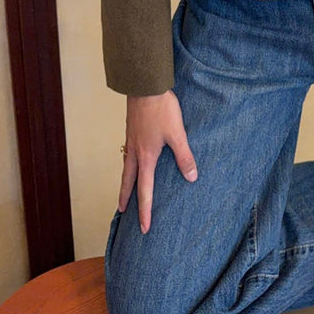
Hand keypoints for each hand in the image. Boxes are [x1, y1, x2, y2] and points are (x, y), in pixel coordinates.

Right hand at [119, 89, 198, 232]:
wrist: (144, 86)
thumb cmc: (161, 109)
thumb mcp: (177, 134)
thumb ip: (184, 157)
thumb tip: (191, 177)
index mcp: (146, 157)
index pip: (145, 191)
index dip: (145, 211)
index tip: (144, 227)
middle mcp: (134, 152)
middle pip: (128, 182)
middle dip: (126, 198)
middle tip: (122, 213)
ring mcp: (130, 140)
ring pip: (126, 167)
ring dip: (125, 181)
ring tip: (125, 189)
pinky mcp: (131, 130)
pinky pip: (127, 153)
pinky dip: (127, 163)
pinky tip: (132, 159)